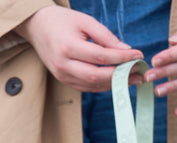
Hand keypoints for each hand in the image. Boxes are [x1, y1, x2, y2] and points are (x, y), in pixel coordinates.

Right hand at [16, 6, 143, 91]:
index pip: (100, 57)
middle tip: (138, 72)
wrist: (38, 27)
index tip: (137, 55)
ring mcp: (63, 76)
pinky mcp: (64, 81)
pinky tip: (116, 80)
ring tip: (132, 78)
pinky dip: (103, 85)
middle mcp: (64, 65)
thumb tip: (126, 51)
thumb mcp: (85, 22)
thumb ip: (105, 37)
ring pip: (93, 86)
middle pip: (97, 76)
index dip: (121, 58)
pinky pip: (87, 88)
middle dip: (120, 76)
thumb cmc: (62, 21)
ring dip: (114, 83)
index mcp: (68, 47)